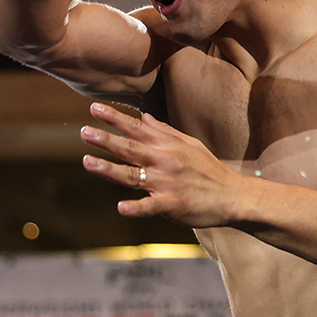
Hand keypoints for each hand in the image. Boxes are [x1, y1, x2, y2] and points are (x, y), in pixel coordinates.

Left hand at [80, 102, 243, 226]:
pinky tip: (121, 207)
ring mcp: (167, 183)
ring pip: (132, 175)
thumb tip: (144, 117)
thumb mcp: (190, 144)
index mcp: (167, 146)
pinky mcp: (172, 204)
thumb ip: (165, 131)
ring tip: (87, 162)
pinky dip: (136, 208)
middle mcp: (164, 161)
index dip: (115, 118)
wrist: (233, 195)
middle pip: (130, 148)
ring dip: (108, 169)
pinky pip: (150, 206)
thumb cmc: (210, 169)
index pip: (137, 128)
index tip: (94, 109)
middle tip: (84, 131)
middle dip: (105, 139)